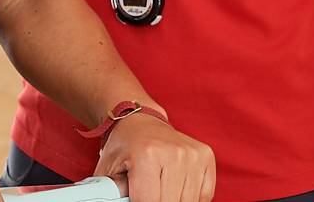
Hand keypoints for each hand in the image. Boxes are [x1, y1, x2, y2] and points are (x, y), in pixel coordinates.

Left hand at [95, 112, 214, 201]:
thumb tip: (109, 201)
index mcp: (147, 155)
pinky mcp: (206, 156)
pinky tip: (175, 187)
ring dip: (173, 200)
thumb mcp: (108, 169)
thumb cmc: (124, 146)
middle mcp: (174, 152)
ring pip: (188, 201)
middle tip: (145, 192)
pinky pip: (204, 194)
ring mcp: (192, 154)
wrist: (141, 121)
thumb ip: (108, 191)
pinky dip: (190, 197)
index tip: (135, 200)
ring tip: (158, 187)